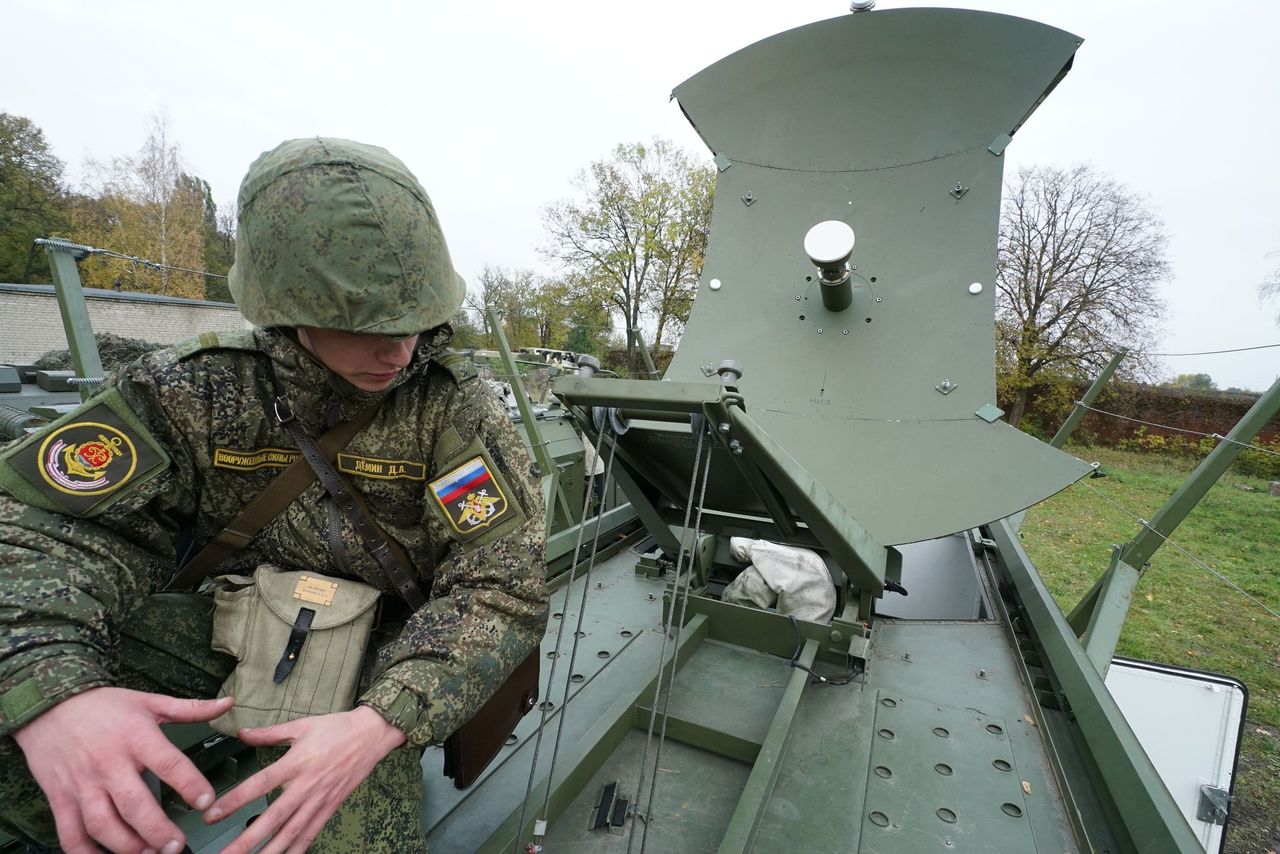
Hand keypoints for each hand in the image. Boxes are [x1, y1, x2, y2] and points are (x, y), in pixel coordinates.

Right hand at [12, 686, 234, 853]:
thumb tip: (228, 703)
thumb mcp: (148, 701)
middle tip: (177, 846)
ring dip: (126, 845)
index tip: (207, 802)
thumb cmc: (102, 705)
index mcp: (135, 737)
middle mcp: (108, 763)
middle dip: (157, 830)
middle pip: (134, 803)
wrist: (47, 706)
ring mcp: (82, 784)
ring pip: (102, 824)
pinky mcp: (60, 799)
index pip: (167, 763)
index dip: (189, 784)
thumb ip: (190, 708)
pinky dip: (86, 853)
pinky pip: (70, 834)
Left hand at [204, 705, 406, 853]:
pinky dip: (297, 849)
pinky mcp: (330, 807)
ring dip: (268, 852)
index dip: (234, 801)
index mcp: (296, 762)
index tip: (211, 814)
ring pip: (290, 833)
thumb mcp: (302, 725)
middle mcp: (306, 786)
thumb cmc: (338, 728)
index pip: (259, 784)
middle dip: (246, 840)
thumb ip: (270, 733)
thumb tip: (242, 733)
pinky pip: (311, 834)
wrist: (373, 734)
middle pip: (272, 818)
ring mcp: (319, 800)